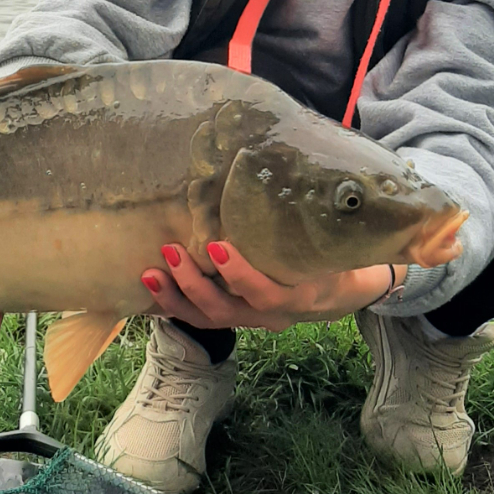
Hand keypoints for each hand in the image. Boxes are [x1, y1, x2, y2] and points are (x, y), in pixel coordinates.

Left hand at [141, 242, 403, 330]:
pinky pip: (202, 318)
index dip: (241, 276)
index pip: (268, 294)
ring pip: (209, 319)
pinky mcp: (236, 316)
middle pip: (227, 311)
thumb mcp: (336, 243)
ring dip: (176, 297)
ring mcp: (252, 319)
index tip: (217, 247)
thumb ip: (317, 221)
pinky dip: (175, 304)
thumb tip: (305, 173)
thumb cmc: (336, 257)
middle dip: (194, 284)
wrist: (343, 292)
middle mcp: (274, 315)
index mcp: (303, 295)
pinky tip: (153, 284)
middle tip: (171, 251)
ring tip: (150, 272)